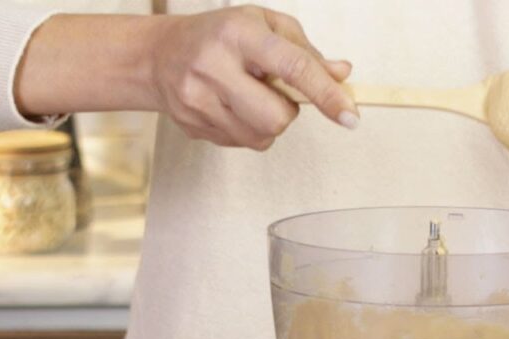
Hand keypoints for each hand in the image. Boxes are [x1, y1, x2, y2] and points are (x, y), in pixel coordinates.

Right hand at [149, 5, 356, 147]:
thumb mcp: (265, 26)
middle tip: (274, 92)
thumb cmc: (221, 36)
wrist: (158, 55)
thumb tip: (342, 75)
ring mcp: (198, 99)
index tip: (350, 115)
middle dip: (288, 112)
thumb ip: (306, 52)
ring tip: (249, 96)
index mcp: (239, 33)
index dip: (326, 94)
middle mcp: (214, 66)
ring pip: (261, 137)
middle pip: (277, 117)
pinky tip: (231, 106)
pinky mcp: (192, 125)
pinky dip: (248, 129)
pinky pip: (242, 143)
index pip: (292, 67)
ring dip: (268, 122)